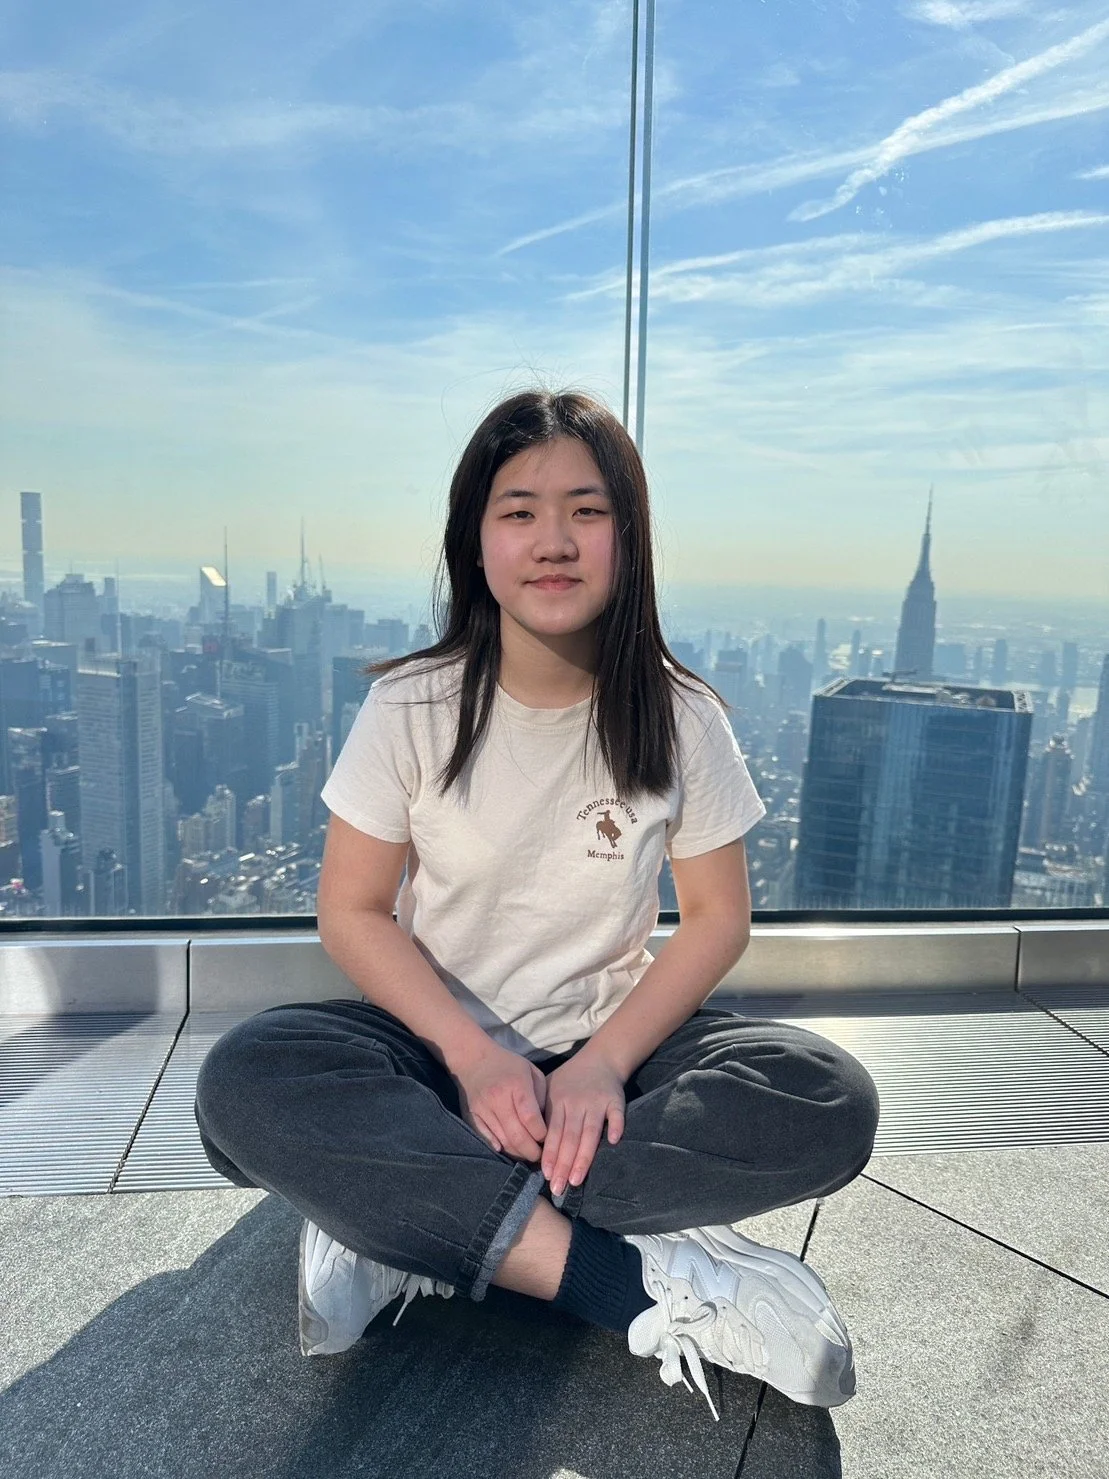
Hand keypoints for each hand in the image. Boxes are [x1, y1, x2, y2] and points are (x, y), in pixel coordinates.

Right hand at [450, 1041, 548, 1161]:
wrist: (473, 1058)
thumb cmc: (508, 1066)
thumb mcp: (532, 1072)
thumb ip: (542, 1097)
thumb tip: (547, 1124)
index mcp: (516, 1085)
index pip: (531, 1119)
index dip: (542, 1135)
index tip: (548, 1139)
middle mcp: (497, 1099)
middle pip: (517, 1136)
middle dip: (532, 1152)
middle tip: (540, 1156)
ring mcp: (482, 1109)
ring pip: (503, 1142)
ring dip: (518, 1153)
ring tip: (528, 1154)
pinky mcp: (471, 1117)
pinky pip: (486, 1140)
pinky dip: (499, 1148)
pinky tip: (508, 1150)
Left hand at [541, 1052, 625, 1197]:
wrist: (600, 1058)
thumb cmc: (570, 1079)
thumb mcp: (549, 1087)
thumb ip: (540, 1110)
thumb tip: (525, 1139)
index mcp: (559, 1102)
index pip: (553, 1132)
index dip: (550, 1154)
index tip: (546, 1175)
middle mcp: (577, 1103)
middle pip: (570, 1137)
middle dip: (563, 1164)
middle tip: (558, 1188)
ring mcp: (597, 1102)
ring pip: (590, 1133)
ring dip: (584, 1156)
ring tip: (576, 1179)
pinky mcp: (615, 1100)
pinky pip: (617, 1114)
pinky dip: (617, 1126)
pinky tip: (614, 1142)